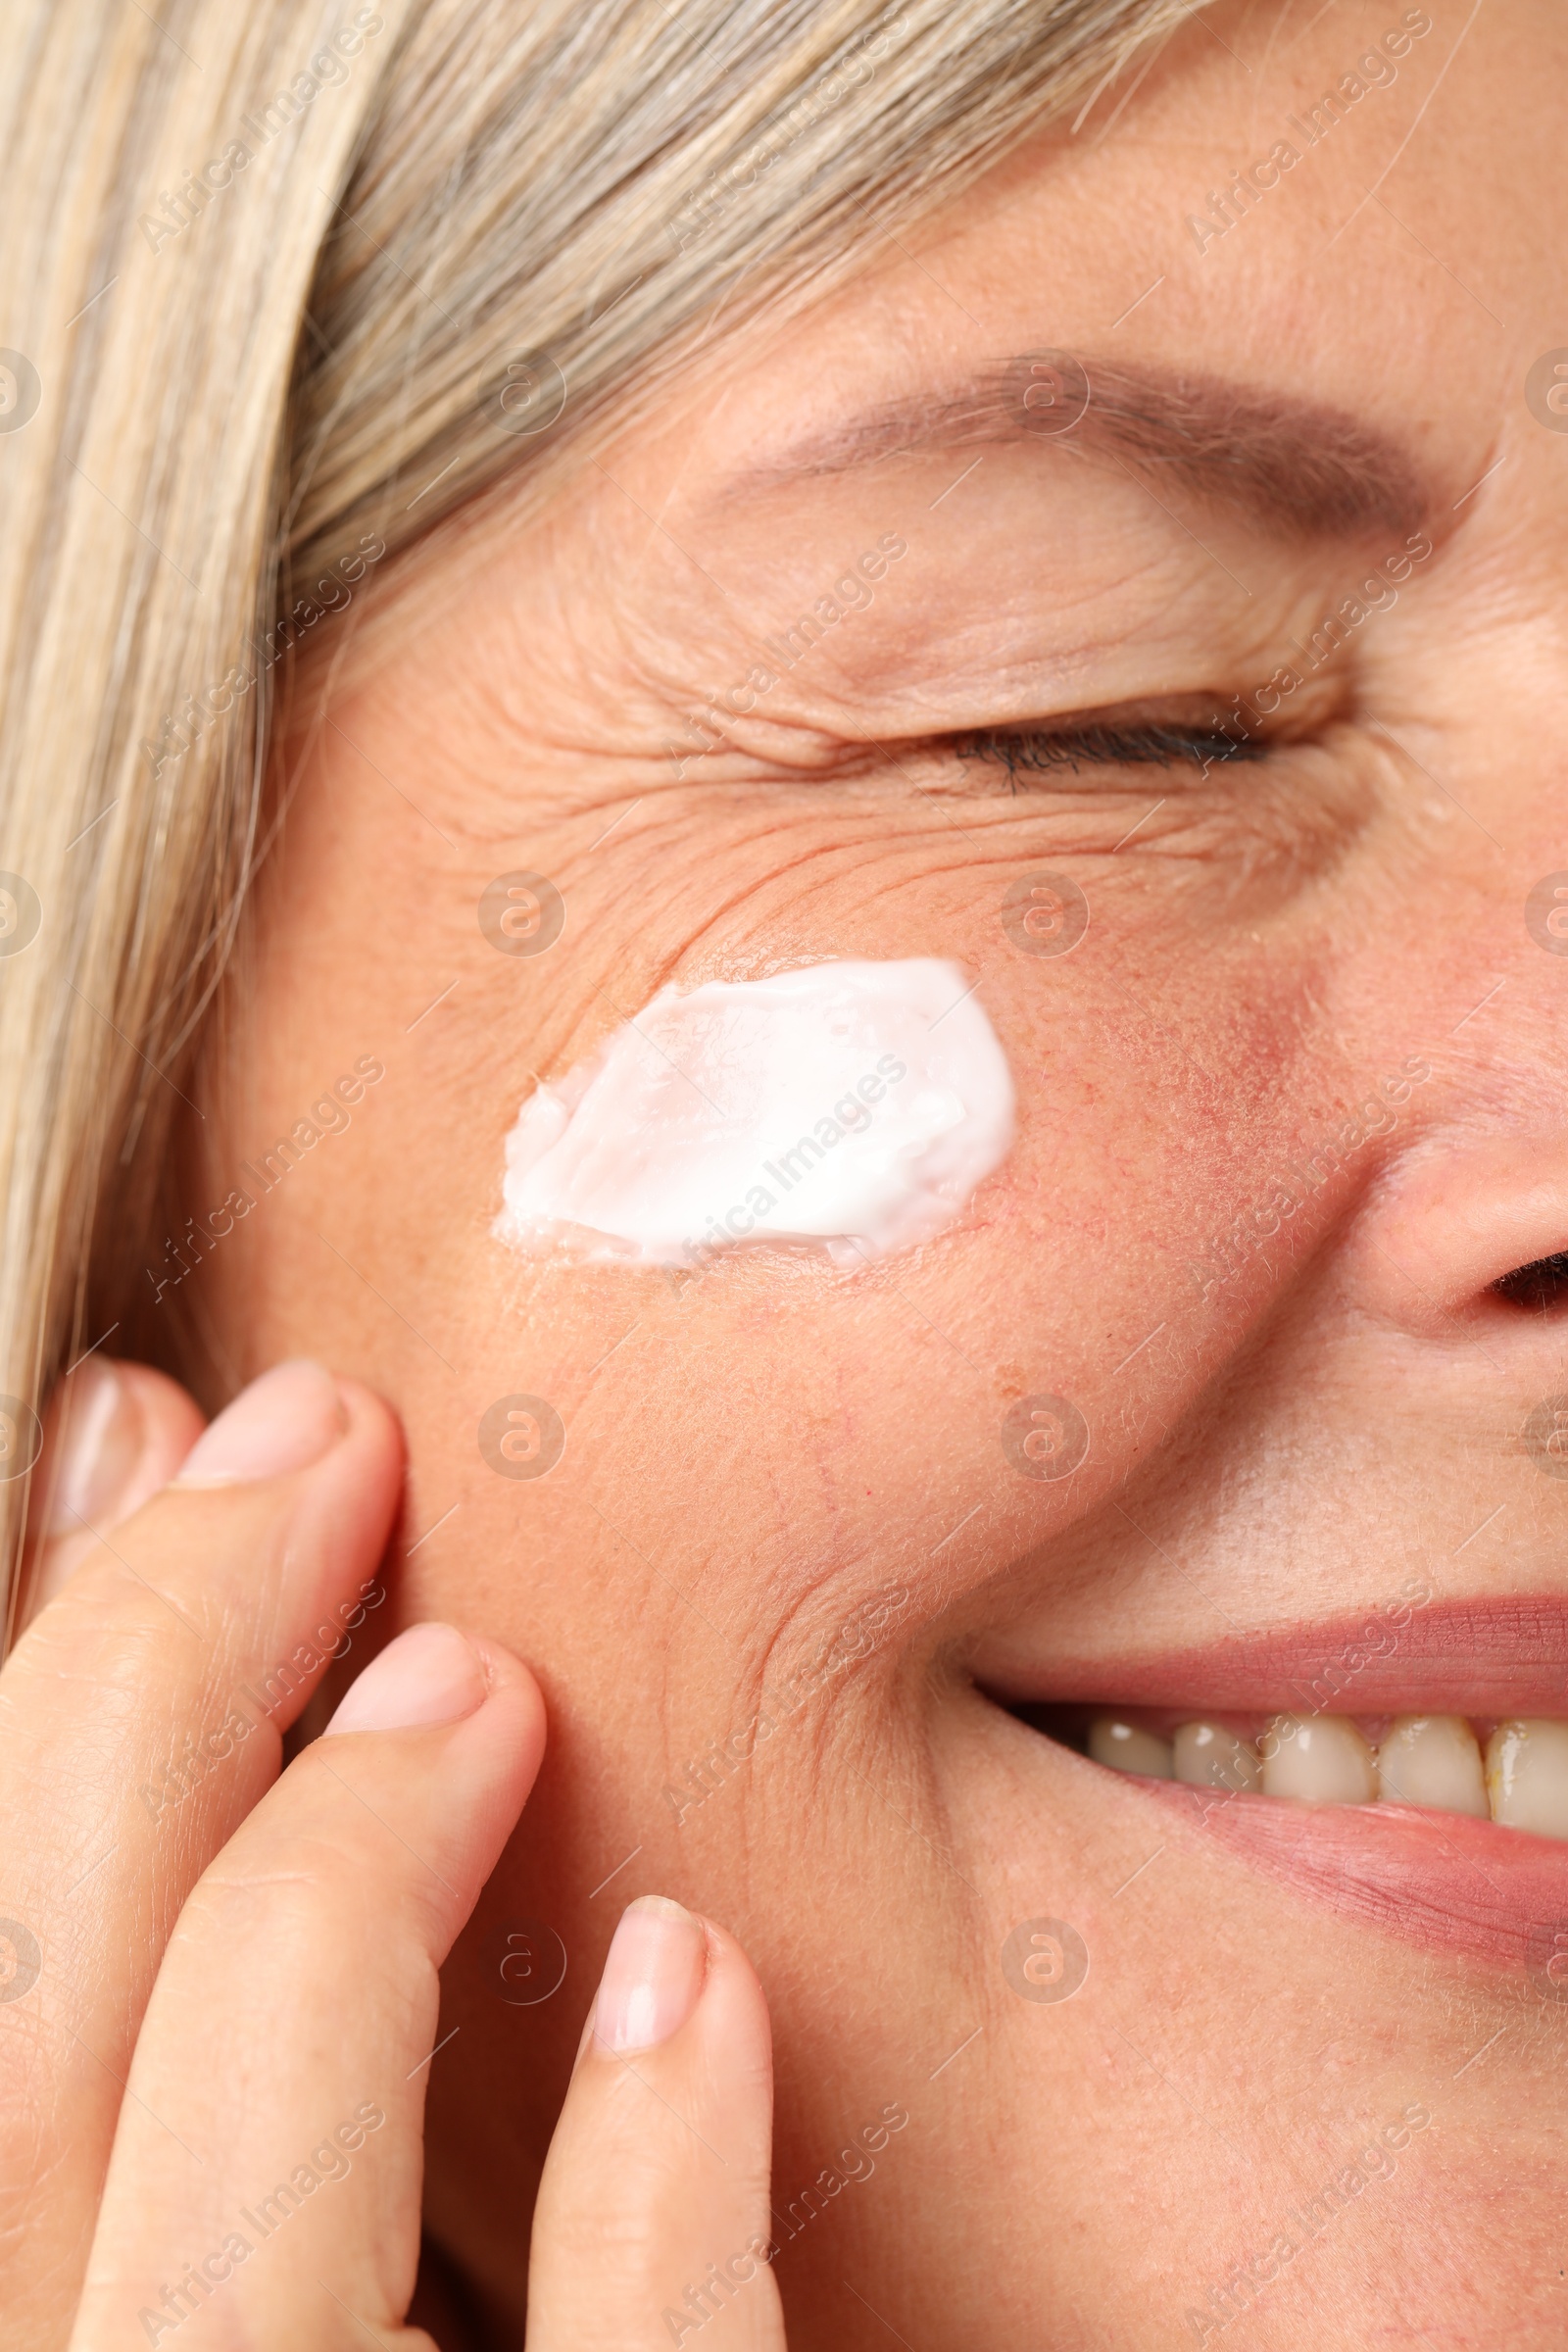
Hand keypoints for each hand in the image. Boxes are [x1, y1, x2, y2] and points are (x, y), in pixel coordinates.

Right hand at [0, 1358, 786, 2348]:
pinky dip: (648, 2196)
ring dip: (333, 1899)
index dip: (42, 1651)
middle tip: (328, 1437)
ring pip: (233, 2286)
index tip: (154, 1422)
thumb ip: (190, 1984)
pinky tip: (692, 1966)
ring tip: (480, 1675)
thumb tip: (138, 1502)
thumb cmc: (406, 2252)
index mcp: (29, 2298)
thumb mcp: (233, 2152)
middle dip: (149, 1680)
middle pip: (23, 2059)